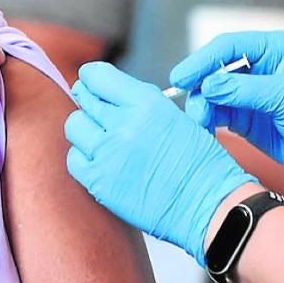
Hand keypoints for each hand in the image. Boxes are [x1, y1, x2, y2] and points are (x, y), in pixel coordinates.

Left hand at [64, 62, 255, 265]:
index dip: (93, 79)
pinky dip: (84, 159)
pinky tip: (102, 163)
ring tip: (103, 140)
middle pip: (84, 98)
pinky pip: (74, 160)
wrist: (209, 206)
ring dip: (85, 130)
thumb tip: (108, 94)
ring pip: (74, 126)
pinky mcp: (99, 182)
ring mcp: (108, 153)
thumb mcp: (176, 117)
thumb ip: (140, 103)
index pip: (97, 76)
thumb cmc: (201, 163)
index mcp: (146, 102)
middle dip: (89, 101)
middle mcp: (124, 123)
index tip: (92, 84)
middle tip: (97, 112)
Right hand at [169, 31, 283, 201]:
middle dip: (199, 85)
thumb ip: (244, 90)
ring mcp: (250, 93)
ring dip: (202, 105)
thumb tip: (207, 85)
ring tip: (199, 121)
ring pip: (212, 93)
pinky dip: (207, 119)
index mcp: (272, 49)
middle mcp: (258, 66)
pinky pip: (217, 113)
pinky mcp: (245, 117)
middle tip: (188, 102)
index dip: (203, 60)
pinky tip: (203, 127)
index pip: (228, 47)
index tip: (183, 77)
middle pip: (215, 68)